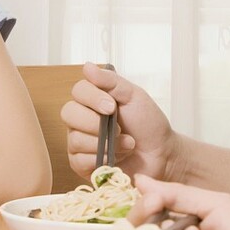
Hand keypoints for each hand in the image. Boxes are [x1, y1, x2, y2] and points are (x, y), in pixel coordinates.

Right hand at [61, 62, 179, 179]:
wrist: (161, 154)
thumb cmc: (148, 124)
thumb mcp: (134, 96)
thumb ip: (111, 81)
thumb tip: (87, 66)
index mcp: (93, 100)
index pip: (78, 91)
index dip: (92, 98)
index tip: (113, 107)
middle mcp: (82, 119)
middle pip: (69, 113)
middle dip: (94, 123)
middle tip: (118, 128)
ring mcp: (79, 142)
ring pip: (75, 139)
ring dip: (105, 143)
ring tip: (126, 144)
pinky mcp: (82, 164)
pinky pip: (79, 160)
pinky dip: (101, 159)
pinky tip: (116, 158)